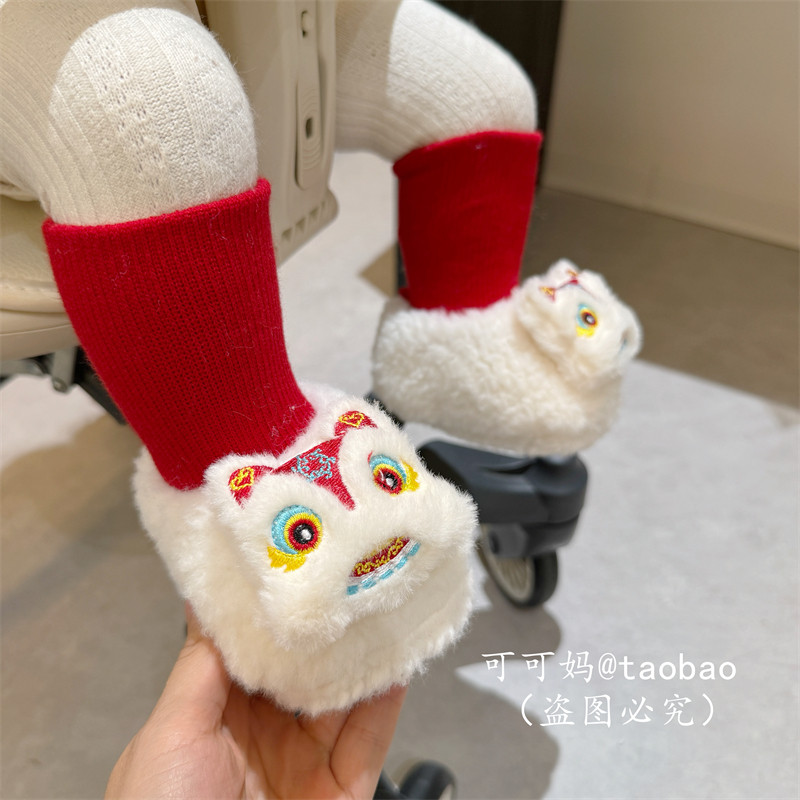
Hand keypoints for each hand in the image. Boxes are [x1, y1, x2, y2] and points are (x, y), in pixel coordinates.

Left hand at [106, 604, 406, 798]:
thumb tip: (204, 600)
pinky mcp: (345, 789)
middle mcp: (264, 733)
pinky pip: (371, 738)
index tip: (293, 562)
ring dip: (362, 654)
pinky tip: (396, 661)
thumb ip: (198, 666)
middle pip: (302, 668)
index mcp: (215, 716)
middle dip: (324, 627)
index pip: (251, 649)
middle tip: (348, 574)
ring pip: (343, 696)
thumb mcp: (169, 735)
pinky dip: (387, 700)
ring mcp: (306, 761)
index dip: (272, 610)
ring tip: (380, 605)